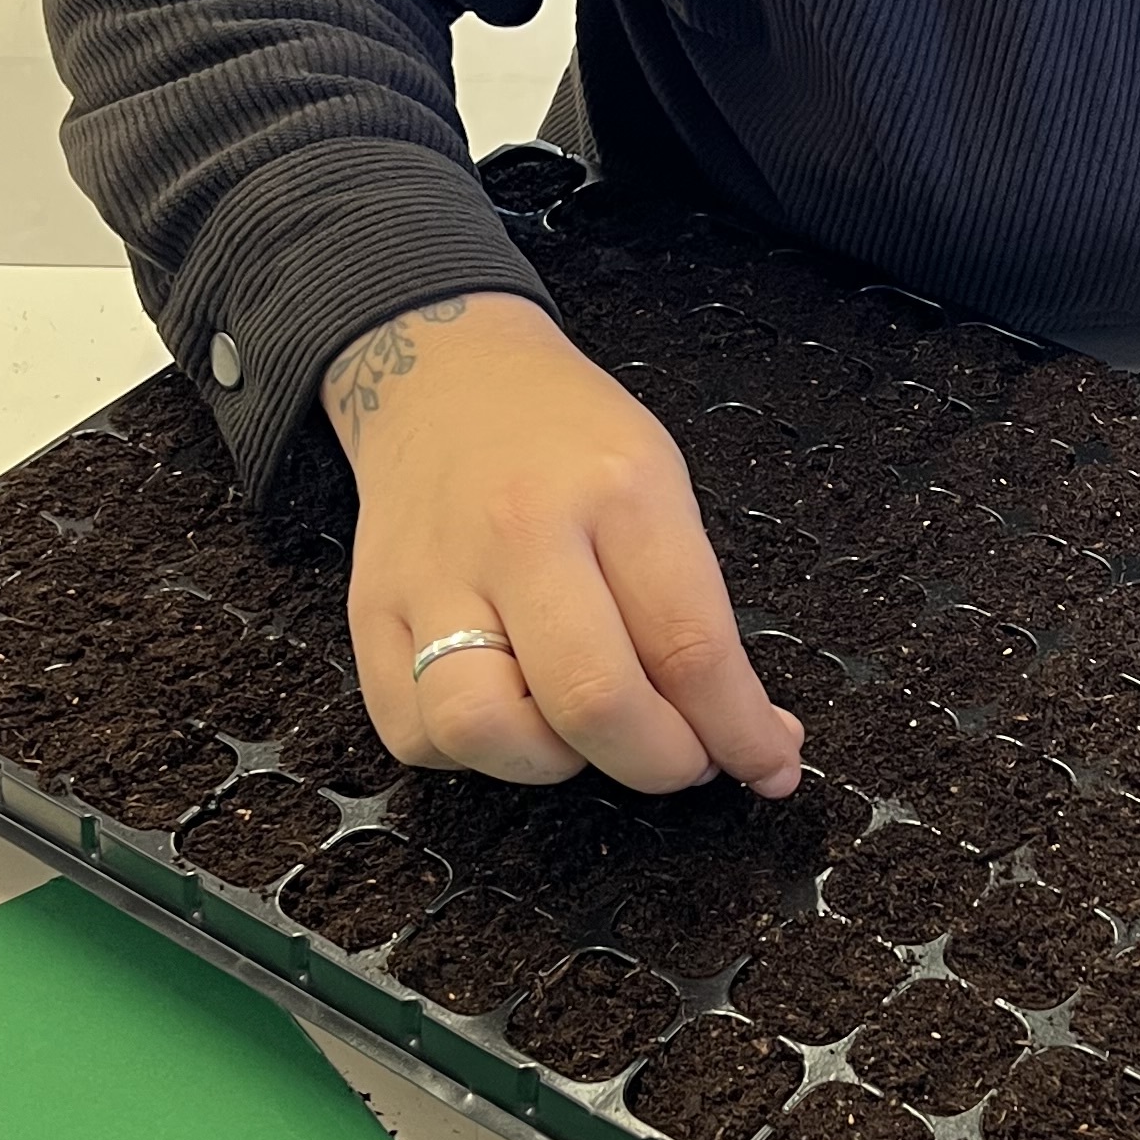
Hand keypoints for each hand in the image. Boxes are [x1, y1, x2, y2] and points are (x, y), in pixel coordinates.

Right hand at [327, 292, 802, 793]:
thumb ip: (698, 609)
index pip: (691, 647)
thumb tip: (748, 732)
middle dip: (659, 763)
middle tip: (683, 759)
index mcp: (618, 491)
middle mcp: (521, 533)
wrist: (443, 374)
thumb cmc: (567, 438)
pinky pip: (416, 733)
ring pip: (483, 729)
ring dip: (552, 763)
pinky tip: (511, 712)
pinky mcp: (371, 610)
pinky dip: (472, 752)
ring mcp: (434, 576)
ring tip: (582, 732)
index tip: (768, 766)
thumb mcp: (661, 484)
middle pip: (593, 701)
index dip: (739, 732)